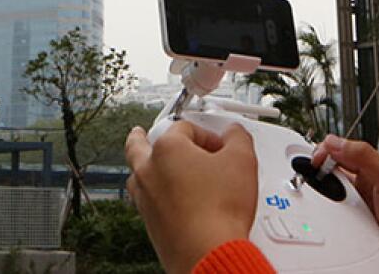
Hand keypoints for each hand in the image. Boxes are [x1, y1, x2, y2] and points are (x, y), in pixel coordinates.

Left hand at [125, 123, 256, 273]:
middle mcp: (148, 171)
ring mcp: (144, 197)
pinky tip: (165, 197)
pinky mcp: (148, 221)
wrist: (207, 252)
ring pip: (136, 173)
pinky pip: (144, 199)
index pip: (184, 128)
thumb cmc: (219, 210)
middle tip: (142, 132)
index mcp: (167, 149)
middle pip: (139, 144)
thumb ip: (238, 138)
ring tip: (149, 163)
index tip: (219, 145)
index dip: (206, 133)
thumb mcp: (242, 160)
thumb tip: (235, 134)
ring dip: (143, 165)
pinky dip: (152, 193)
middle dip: (143, 137)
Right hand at [311, 134, 378, 273]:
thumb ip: (365, 157)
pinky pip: (333, 224)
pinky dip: (329, 224)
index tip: (315, 161)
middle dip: (320, 179)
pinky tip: (331, 225)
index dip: (324, 152)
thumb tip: (336, 141)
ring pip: (328, 201)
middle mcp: (363, 189)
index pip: (340, 152)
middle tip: (314, 184)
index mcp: (373, 171)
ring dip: (324, 204)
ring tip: (325, 207)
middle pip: (330, 176)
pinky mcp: (353, 231)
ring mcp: (357, 210)